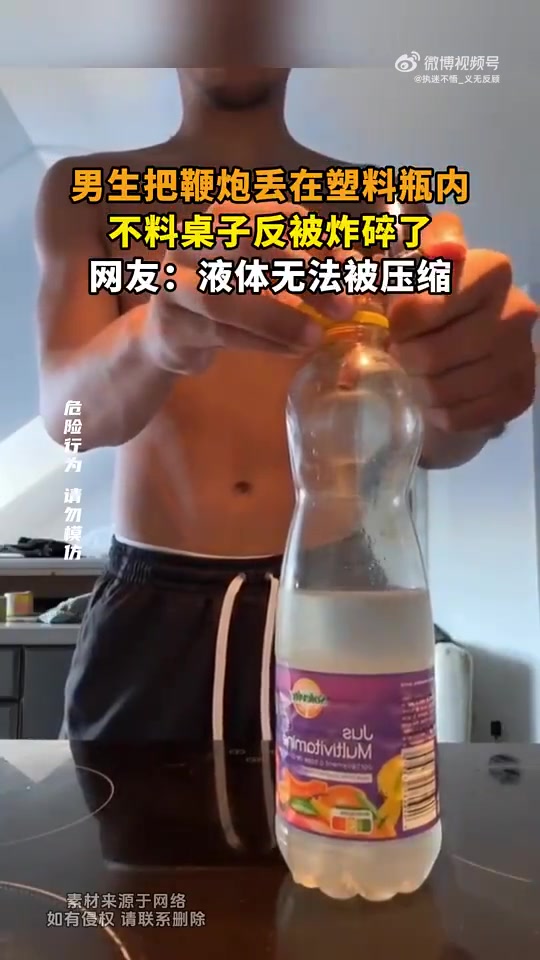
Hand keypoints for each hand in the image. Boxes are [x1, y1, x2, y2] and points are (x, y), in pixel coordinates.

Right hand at [143, 200, 350, 374]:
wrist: (169, 335)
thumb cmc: (228, 295)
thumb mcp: (267, 273)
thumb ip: (305, 266)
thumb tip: (355, 268)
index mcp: (218, 221)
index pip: (268, 215)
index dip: (311, 237)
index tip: (348, 264)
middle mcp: (190, 245)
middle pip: (243, 246)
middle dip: (298, 271)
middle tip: (342, 302)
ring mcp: (175, 287)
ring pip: (222, 298)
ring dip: (275, 317)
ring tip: (316, 335)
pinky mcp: (174, 328)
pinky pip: (221, 334)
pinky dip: (262, 342)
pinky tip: (293, 350)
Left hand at [388, 212, 536, 433]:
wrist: (472, 340)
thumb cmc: (438, 296)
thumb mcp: (425, 259)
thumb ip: (430, 241)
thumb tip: (446, 252)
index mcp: (492, 270)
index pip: (425, 306)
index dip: (401, 320)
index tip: (397, 320)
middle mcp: (517, 311)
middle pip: (431, 355)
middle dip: (405, 357)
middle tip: (402, 352)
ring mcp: (522, 356)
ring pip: (443, 389)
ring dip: (419, 387)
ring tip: (417, 375)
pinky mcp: (519, 395)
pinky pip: (459, 416)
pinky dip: (438, 412)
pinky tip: (437, 398)